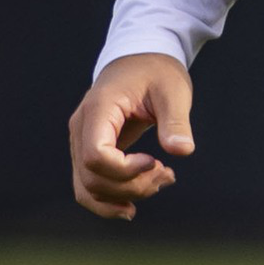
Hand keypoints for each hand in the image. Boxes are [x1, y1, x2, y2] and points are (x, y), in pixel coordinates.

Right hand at [67, 52, 194, 220]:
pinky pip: (89, 185)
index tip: (156, 162)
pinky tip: (133, 204)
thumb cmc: (157, 72)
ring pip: (87, 188)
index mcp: (98, 110)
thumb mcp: (173, 90)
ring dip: (124, 196)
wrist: (140, 60)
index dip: (126, 169)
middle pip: (92, 177)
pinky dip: (109, 199)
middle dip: (132, 187)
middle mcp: (81, 129)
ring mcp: (80, 142)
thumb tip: (183, 150)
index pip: (96, 156)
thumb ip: (175, 121)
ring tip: (160, 183)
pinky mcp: (88, 151)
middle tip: (168, 176)